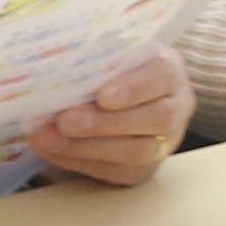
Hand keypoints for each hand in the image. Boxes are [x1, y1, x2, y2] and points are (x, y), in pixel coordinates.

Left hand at [29, 51, 189, 187]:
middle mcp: (176, 106)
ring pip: (138, 152)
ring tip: (50, 138)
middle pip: (154, 119)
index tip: (103, 96)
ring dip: (89, 147)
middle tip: (64, 121)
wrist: (118, 96)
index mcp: (168, 69)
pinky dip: (80, 161)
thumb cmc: (108, 66)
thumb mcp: (105, 54)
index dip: (134, 87)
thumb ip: (91, 60)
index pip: (162, 75)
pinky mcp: (144, 167)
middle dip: (104, 123)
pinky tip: (53, 149)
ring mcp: (164, 140)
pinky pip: (118, 171)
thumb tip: (57, 74)